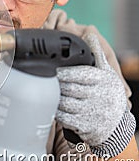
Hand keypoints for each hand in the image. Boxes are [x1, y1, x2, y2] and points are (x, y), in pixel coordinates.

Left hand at [56, 33, 135, 156]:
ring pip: (66, 103)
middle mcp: (99, 96)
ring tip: (45, 90)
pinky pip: (65, 118)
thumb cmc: (109, 94)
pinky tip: (50, 105)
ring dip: (54, 97)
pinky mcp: (85, 126)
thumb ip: (97, 54)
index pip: (79, 74)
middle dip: (56, 83)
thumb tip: (90, 35)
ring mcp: (92, 113)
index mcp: (102, 81)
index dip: (63, 71)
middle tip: (43, 78)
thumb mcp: (107, 73)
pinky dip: (55, 111)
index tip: (51, 68)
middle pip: (70, 88)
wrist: (118, 125)